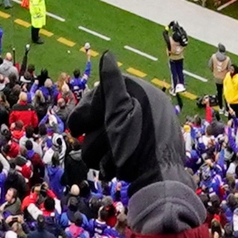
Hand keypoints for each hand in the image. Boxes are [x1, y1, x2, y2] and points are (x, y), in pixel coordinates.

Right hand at [65, 59, 179, 190]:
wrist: (159, 183)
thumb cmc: (137, 145)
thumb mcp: (119, 111)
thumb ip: (111, 84)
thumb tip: (107, 55)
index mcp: (143, 96)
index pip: (102, 94)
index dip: (86, 112)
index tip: (78, 128)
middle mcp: (146, 111)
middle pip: (102, 119)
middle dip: (95, 138)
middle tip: (99, 148)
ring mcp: (146, 133)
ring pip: (107, 139)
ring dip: (102, 152)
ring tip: (112, 162)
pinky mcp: (145, 153)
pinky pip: (119, 152)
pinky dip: (114, 160)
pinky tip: (117, 169)